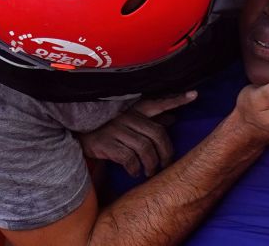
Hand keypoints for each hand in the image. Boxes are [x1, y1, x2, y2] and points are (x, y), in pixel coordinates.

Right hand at [77, 91, 196, 177]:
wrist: (74, 132)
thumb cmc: (106, 126)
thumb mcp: (128, 119)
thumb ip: (149, 119)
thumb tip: (173, 118)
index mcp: (134, 108)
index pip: (159, 102)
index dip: (177, 100)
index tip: (194, 95)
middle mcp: (127, 117)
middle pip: (158, 134)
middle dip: (166, 152)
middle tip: (166, 164)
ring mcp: (116, 129)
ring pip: (145, 149)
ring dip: (151, 164)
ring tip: (150, 171)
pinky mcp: (105, 144)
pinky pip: (128, 158)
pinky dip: (134, 168)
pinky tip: (134, 172)